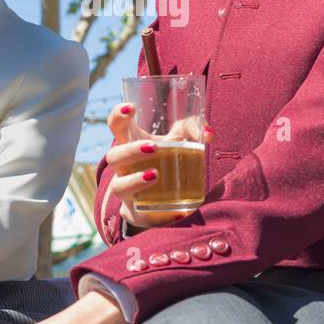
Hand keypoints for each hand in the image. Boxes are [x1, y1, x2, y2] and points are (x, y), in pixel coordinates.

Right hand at [103, 103, 214, 228]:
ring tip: (155, 175)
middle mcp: (123, 167)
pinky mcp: (137, 214)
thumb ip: (192, 129)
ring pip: (118, 187)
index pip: (117, 126)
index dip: (118, 115)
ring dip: (134, 181)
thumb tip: (209, 133)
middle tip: (153, 148)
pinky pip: (139, 216)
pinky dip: (156, 215)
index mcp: (130, 143)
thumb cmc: (167, 159)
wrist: (160, 195)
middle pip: (114, 157)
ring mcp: (127, 191)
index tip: (130, 108)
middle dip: (130, 151)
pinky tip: (177, 212)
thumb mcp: (178, 140)